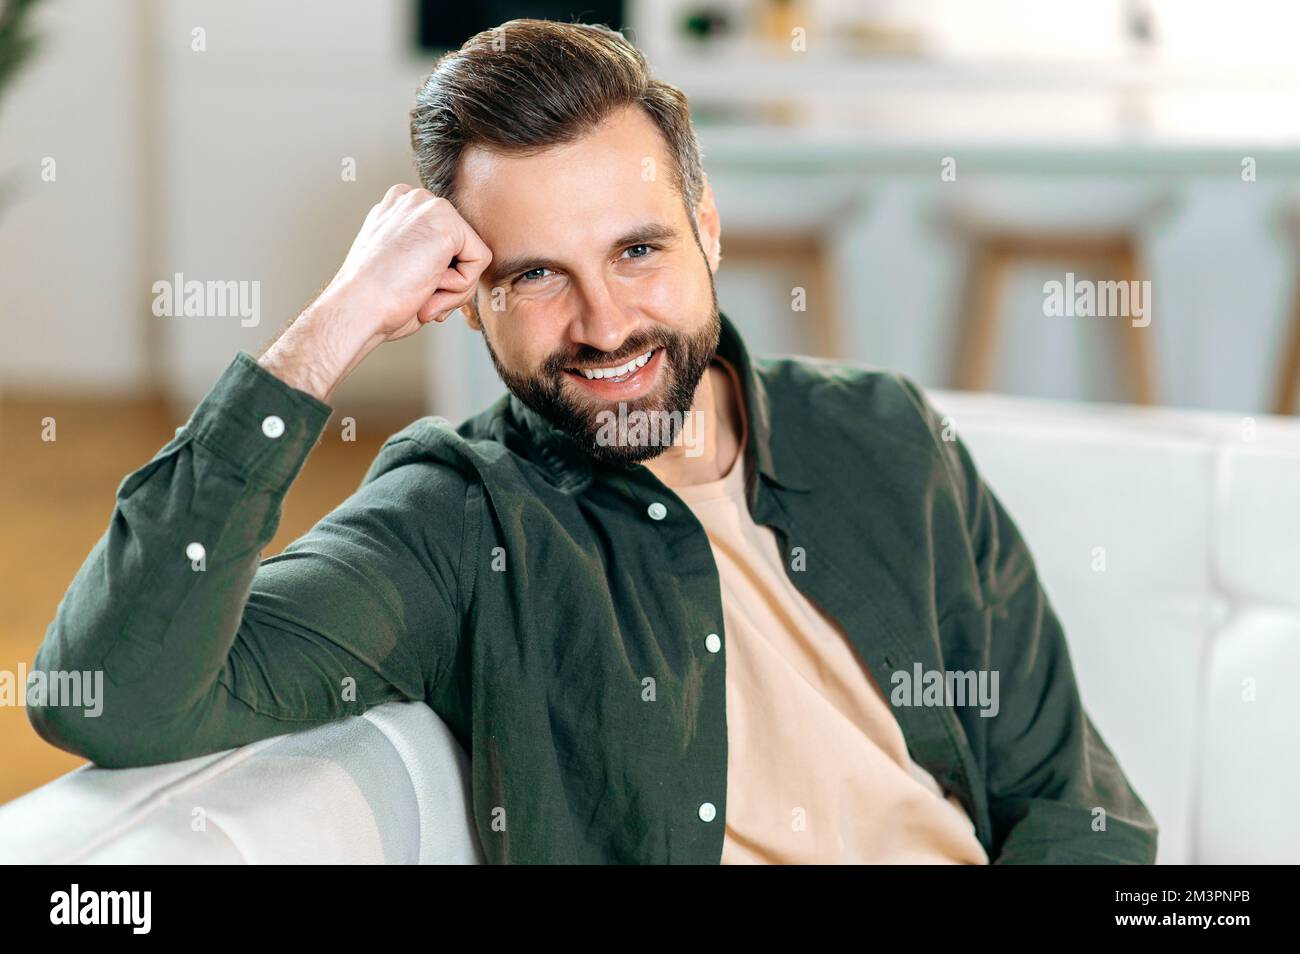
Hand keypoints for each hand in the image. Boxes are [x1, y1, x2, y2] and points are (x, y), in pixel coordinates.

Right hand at [329, 184, 493, 340]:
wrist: (357, 308)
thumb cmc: (374, 301)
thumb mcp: (401, 268)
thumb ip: (428, 257)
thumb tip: (458, 268)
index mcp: (397, 208)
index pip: (446, 243)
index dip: (438, 277)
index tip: (413, 293)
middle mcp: (413, 200)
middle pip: (462, 247)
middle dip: (450, 284)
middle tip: (422, 302)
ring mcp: (429, 206)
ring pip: (472, 255)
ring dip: (454, 289)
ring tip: (421, 296)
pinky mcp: (446, 222)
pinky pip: (479, 261)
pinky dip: (460, 287)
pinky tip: (428, 287)